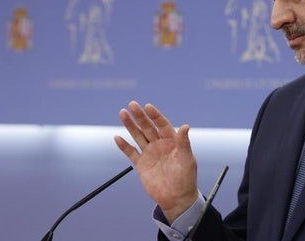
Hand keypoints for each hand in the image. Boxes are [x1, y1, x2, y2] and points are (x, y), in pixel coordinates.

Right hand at [114, 101, 198, 222]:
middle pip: (148, 127)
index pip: (162, 124)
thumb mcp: (186, 159)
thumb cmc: (186, 178)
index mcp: (171, 141)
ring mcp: (149, 153)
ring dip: (130, 125)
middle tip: (132, 104)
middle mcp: (159, 144)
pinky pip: (131, 153)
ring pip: (138, 136)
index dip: (155, 115)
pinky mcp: (141, 165)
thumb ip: (184, 143)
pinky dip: (124, 146)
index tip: (148, 106)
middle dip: (140, 116)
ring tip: (122, 113)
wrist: (177, 198)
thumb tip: (186, 126)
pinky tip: (117, 137)